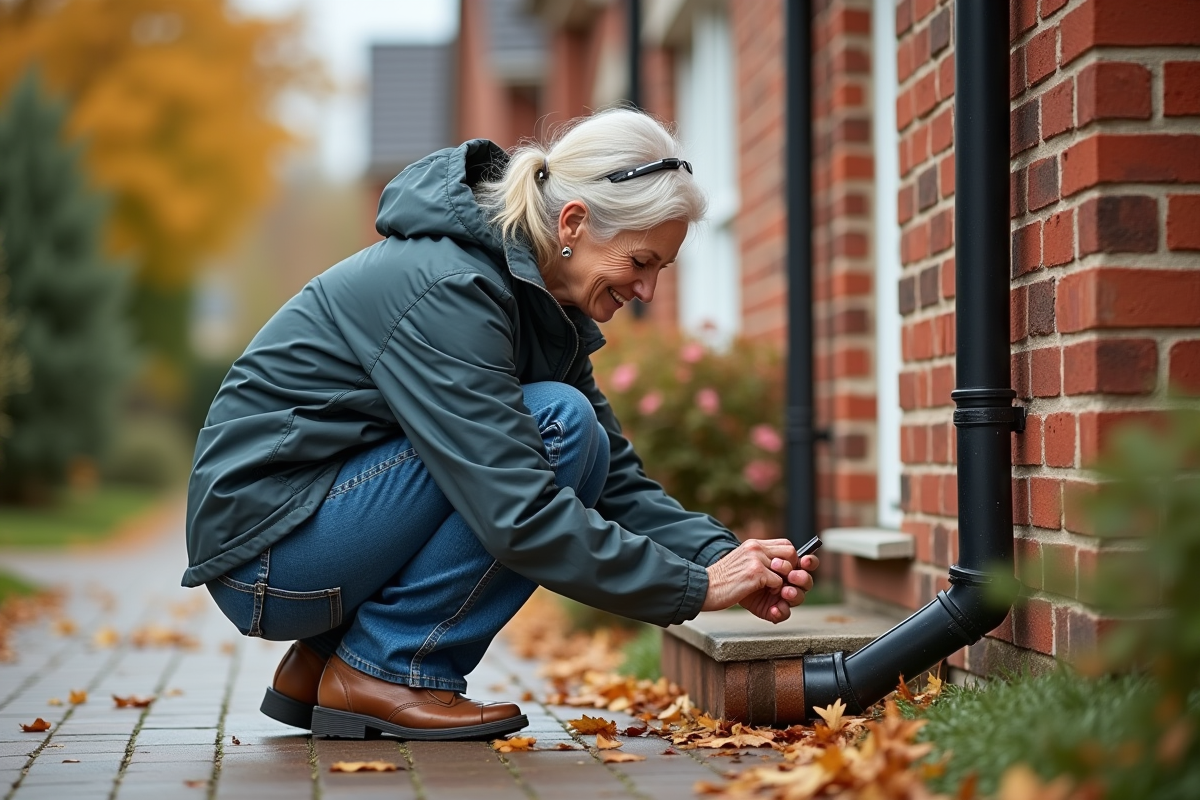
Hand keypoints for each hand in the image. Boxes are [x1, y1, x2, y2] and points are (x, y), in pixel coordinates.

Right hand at [702, 539, 819, 622]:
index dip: (790, 560)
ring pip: (787, 568)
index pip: (786, 544)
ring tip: (768, 588)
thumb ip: (761, 562)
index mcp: (753, 544)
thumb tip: (782, 570)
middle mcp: (756, 547)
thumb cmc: (722, 582)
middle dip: (792, 569)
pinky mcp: (756, 572)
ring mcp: (756, 558)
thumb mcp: (742, 564)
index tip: (784, 573)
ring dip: (782, 582)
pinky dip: (773, 591)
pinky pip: (778, 582)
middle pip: (791, 552)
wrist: (704, 588)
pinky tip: (758, 592)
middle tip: (780, 582)